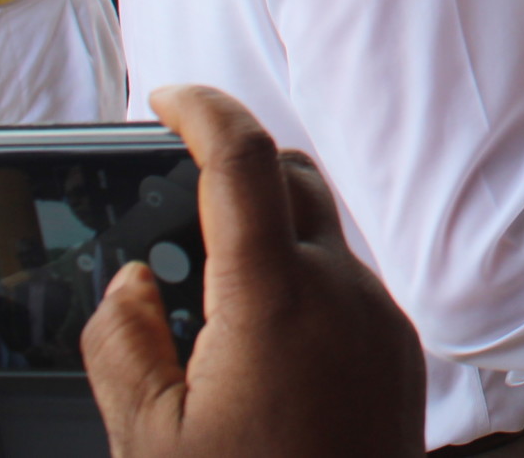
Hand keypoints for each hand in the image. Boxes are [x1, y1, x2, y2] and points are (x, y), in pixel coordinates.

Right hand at [83, 86, 425, 457]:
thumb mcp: (147, 441)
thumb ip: (124, 343)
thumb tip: (132, 281)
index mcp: (276, 302)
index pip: (244, 162)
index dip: (204, 110)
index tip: (166, 99)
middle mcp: (344, 293)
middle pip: (289, 184)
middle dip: (228, 175)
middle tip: (164, 212)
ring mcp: (381, 321)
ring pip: (318, 238)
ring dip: (262, 242)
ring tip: (198, 310)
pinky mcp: (399, 351)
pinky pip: (344, 288)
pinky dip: (295, 287)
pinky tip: (249, 351)